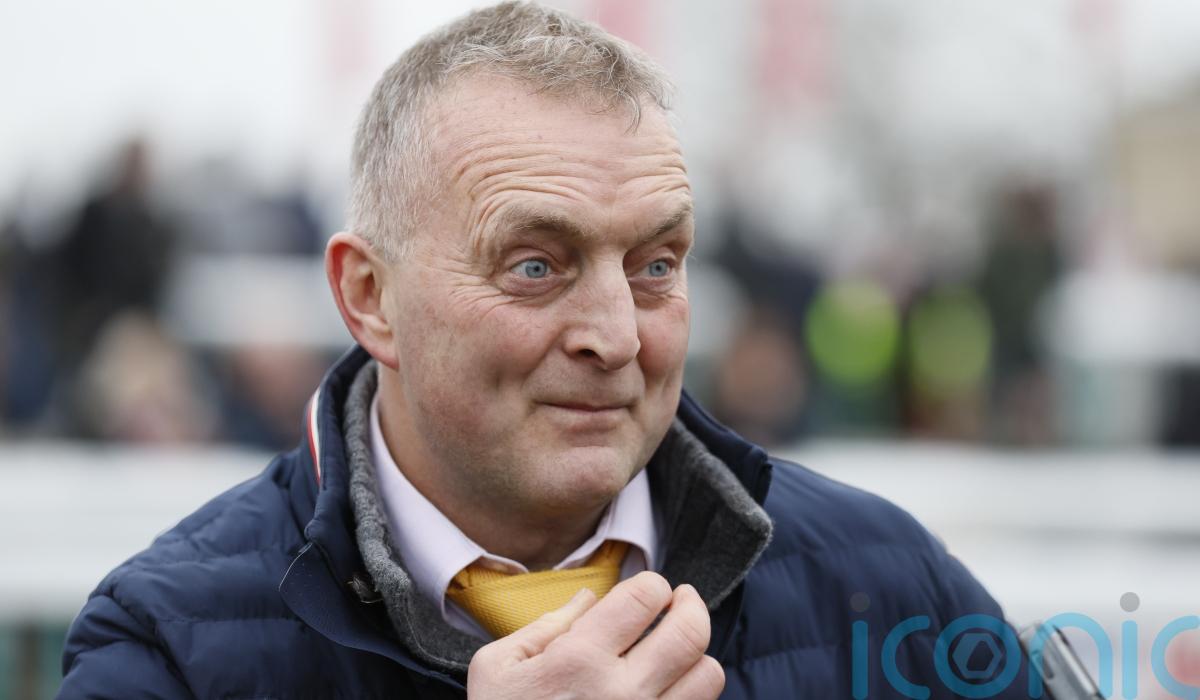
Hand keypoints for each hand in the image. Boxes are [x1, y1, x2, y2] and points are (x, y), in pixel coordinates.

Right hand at [466, 571, 724, 698]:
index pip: (644, 598)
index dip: (652, 584)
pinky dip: (691, 696)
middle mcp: (621, 693)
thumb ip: (545, 625)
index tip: (648, 590)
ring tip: (678, 651)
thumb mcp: (496, 668)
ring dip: (697, 655)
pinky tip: (670, 689)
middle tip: (681, 600)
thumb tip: (589, 599)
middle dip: (691, 605)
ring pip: (708, 676)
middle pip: (690, 632)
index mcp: (578, 660)